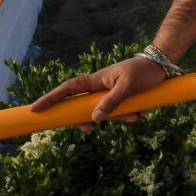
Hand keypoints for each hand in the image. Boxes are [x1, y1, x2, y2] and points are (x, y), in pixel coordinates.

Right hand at [29, 56, 166, 129]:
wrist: (160, 67)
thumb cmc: (142, 71)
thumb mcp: (127, 86)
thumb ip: (112, 102)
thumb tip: (94, 119)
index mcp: (96, 80)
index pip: (68, 89)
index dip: (51, 98)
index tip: (35, 109)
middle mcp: (99, 89)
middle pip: (82, 108)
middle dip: (86, 120)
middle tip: (88, 128)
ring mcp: (109, 96)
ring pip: (104, 115)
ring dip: (119, 118)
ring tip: (135, 114)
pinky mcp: (120, 101)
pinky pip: (119, 115)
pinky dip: (129, 116)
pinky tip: (142, 112)